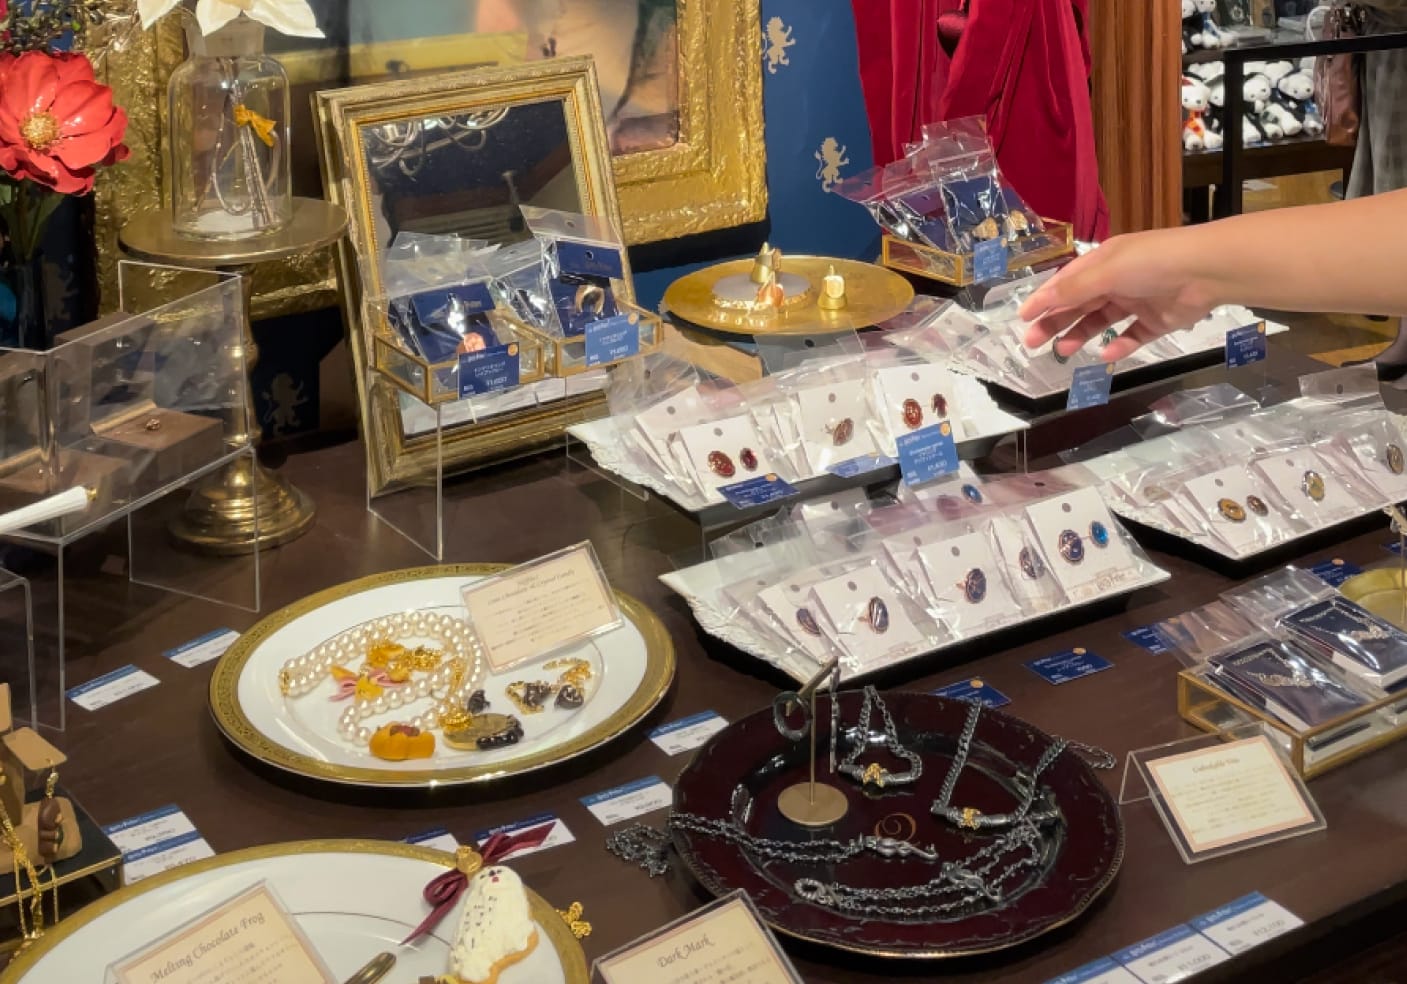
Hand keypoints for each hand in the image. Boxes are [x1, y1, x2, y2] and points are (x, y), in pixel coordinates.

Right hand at [1018, 230, 1219, 361]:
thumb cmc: (1153, 263)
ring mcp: (1138, 301)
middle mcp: (1118, 280)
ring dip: (1081, 335)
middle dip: (1056, 322)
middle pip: (1080, 304)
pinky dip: (1119, 345)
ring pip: (1102, 321)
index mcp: (1104, 262)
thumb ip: (1074, 289)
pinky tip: (1106, 354)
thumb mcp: (1107, 271)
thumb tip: (1040, 301)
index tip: (1024, 318)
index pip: (1067, 282)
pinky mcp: (1157, 321)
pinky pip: (1132, 336)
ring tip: (1065, 351)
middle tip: (1034, 342)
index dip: (1044, 299)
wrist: (1206, 271)